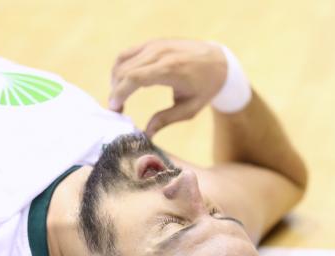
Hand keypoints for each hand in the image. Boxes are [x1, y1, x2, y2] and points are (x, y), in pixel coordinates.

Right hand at [109, 39, 226, 136]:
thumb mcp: (189, 109)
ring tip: (118, 99)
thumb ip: (166, 120)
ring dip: (115, 80)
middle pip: (124, 69)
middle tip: (115, 110)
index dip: (120, 93)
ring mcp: (155, 44)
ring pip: (123, 60)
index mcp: (171, 69)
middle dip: (115, 90)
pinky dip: (120, 68)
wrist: (219, 61)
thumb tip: (145, 135)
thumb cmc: (206, 88)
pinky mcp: (153, 42)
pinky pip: (128, 53)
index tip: (115, 109)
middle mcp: (160, 53)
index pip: (134, 77)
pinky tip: (122, 84)